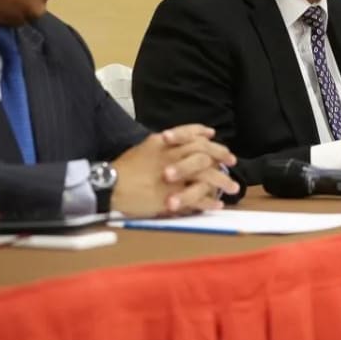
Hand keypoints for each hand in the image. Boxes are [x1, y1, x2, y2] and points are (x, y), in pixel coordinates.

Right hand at [111, 124, 238, 216]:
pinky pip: (197, 198)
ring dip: (222, 181)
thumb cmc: (123, 169)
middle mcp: (171, 156)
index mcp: (163, 144)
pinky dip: (209, 202)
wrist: (108, 187)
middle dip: (221, 156)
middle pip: (204, 153)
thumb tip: (173, 142)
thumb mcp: (143, 148)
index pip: (190, 134)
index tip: (213, 136)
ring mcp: (173, 177)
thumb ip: (161, 145)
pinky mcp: (171, 196)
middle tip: (232, 160)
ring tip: (233, 188)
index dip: (204, 135)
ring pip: (205, 176)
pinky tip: (217, 205)